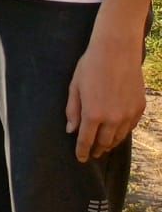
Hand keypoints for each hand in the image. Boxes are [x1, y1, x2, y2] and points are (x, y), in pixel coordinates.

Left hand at [66, 35, 145, 161]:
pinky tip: (117, 132)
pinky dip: (122, 133)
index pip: (86, 140)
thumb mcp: (75, 87)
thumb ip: (72, 111)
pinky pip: (130, 127)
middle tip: (92, 153)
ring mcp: (128, 115)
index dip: (82, 151)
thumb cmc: (90, 67)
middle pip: (104, 142)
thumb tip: (71, 131)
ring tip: (104, 146)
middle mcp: (112, 119)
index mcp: (93, 114)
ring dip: (110, 144)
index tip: (80, 159)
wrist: (117, 52)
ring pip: (119, 137)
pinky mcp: (139, 108)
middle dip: (96, 150)